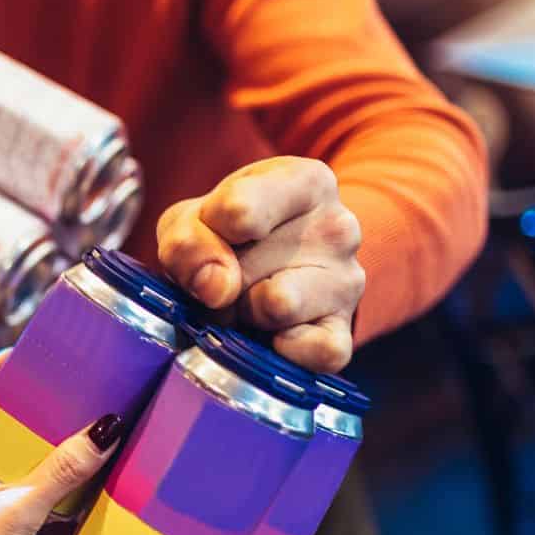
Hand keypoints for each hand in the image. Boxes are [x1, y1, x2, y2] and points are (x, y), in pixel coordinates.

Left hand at [156, 156, 365, 371]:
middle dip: (220, 282)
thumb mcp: (191, 221)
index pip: (240, 211)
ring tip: (248, 303)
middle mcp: (339, 227)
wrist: (268, 273)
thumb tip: (217, 287)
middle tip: (229, 277)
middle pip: (246, 267)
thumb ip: (187, 242)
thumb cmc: (227, 237)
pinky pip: (317, 351)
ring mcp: (347, 281)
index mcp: (306, 183)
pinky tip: (272, 338)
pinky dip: (282, 351)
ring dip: (244, 314)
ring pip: (277, 306)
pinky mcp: (344, 331)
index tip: (211, 238)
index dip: (205, 236)